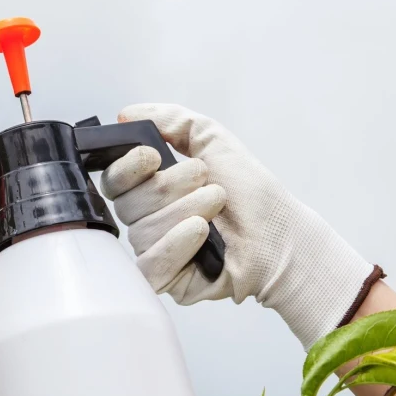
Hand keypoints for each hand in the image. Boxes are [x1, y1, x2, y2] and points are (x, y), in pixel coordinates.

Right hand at [100, 104, 376, 348]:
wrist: (281, 235)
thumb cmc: (251, 195)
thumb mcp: (213, 141)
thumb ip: (171, 121)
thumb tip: (128, 114)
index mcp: (151, 189)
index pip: (114, 179)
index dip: (128, 166)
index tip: (153, 156)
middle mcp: (147, 220)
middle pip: (128, 203)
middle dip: (171, 187)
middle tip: (207, 182)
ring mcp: (153, 251)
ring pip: (142, 230)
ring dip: (187, 210)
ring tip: (217, 207)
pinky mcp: (164, 280)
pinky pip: (150, 264)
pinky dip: (176, 244)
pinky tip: (200, 233)